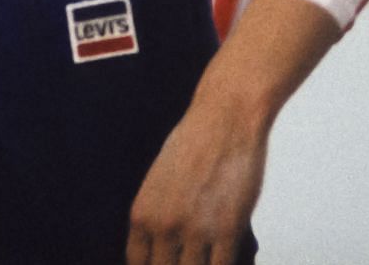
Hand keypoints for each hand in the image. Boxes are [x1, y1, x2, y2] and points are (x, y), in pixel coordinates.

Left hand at [126, 91, 266, 264]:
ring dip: (202, 264)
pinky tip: (231, 257)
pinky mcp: (227, 230)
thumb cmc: (193, 144)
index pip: (137, 263)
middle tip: (191, 256)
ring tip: (208, 255)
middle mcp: (162, 226)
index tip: (165, 262)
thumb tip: (165, 244)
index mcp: (141, 213)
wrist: (223, 119)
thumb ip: (158, 215)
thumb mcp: (159, 182)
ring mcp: (195, 230)